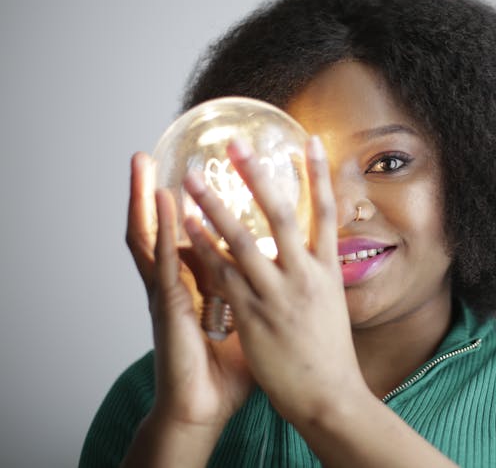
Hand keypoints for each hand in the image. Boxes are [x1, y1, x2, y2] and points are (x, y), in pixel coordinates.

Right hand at [125, 153, 254, 430]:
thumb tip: (286, 278)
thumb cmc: (229, 368)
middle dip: (161, 190)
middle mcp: (185, 280)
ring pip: (157, 236)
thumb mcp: (249, 322)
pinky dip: (163, 228)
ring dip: (148, 197)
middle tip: (153, 154)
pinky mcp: (169, 305)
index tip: (197, 172)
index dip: (190, 204)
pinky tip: (161, 201)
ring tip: (143, 162)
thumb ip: (258, 296)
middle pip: (168, 226)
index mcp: (202, 283)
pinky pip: (164, 261)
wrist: (203, 407)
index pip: (193, 234)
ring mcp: (174, 291)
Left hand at [181, 137, 370, 423]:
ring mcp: (277, 293)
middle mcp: (305, 275)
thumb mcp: (333, 306)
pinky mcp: (252, 313)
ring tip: (194, 178)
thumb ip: (318, 275)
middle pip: (280, 214)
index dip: (321, 174)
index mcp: (328, 270)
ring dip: (215, 205)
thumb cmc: (330, 354)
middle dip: (257, 176)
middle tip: (237, 146)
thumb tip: (313, 253)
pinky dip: (203, 246)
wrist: (329, 394)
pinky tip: (185, 225)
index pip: (327, 211)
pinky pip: (223, 272)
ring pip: (243, 239)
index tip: (312, 141)